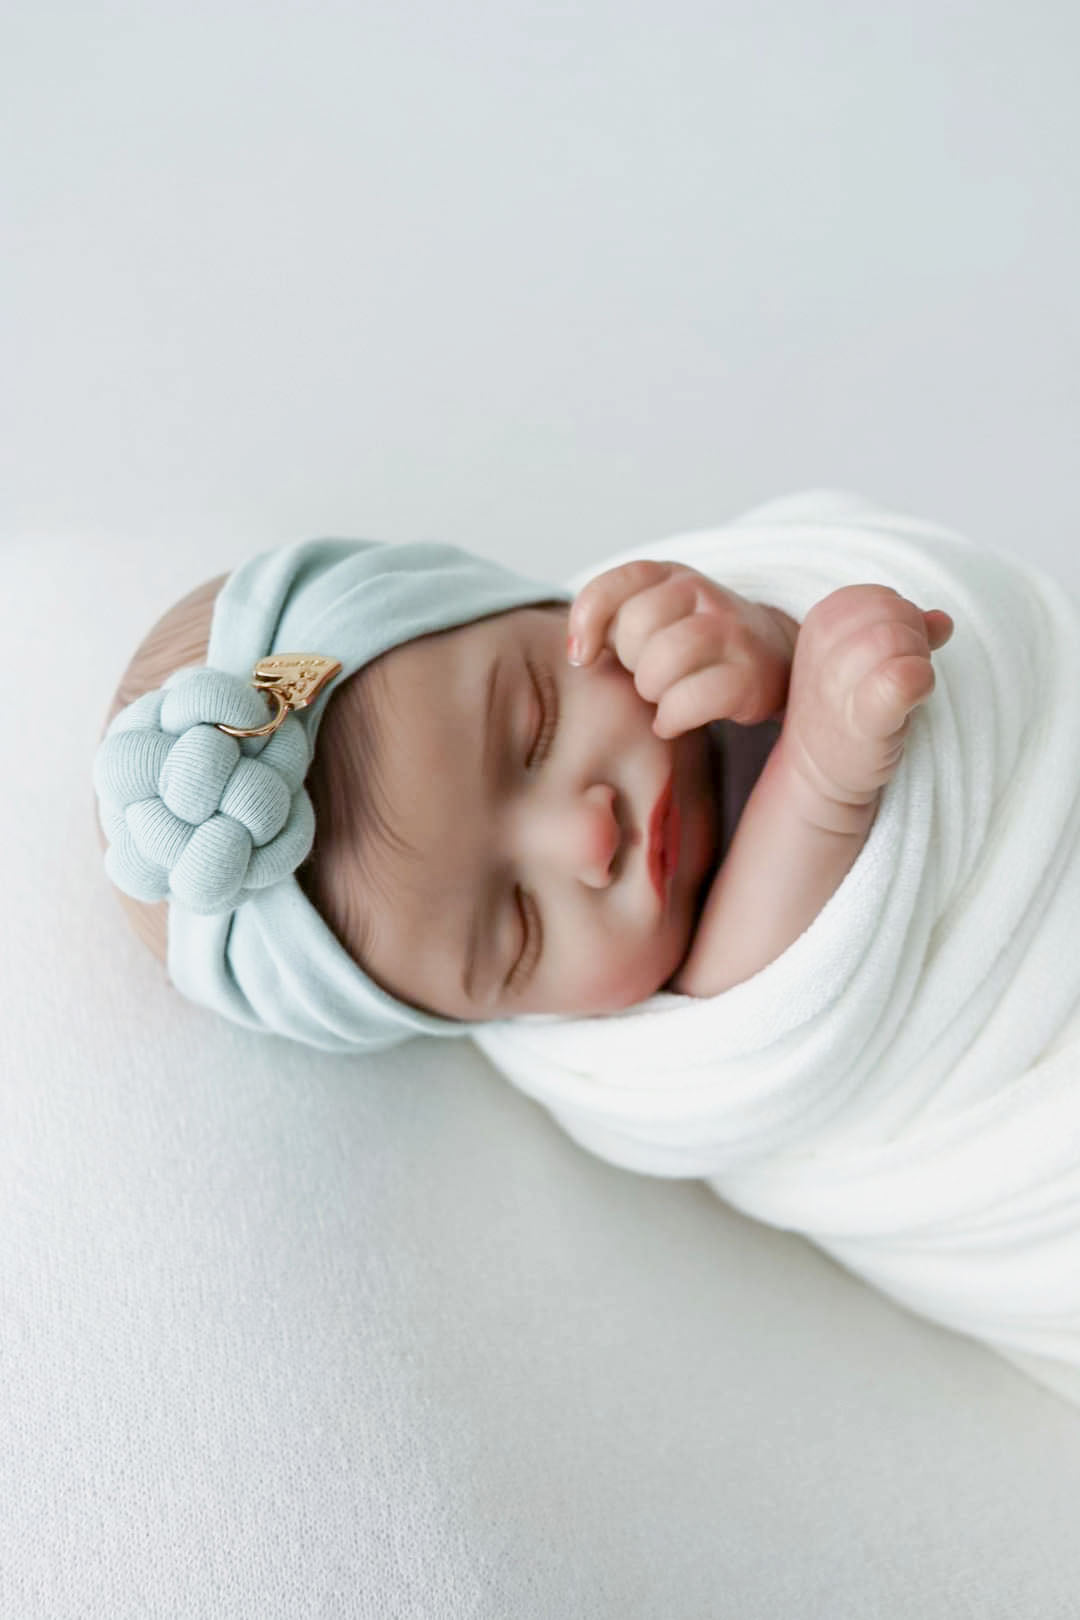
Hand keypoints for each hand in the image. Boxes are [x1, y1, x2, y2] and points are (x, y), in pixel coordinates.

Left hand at [566, 559, 797, 734]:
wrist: (773, 657)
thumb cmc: (695, 645)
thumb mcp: (655, 617)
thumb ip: (613, 621)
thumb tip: (579, 653)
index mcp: (671, 576)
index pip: (613, 585)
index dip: (587, 622)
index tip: (583, 656)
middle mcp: (702, 594)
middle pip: (635, 627)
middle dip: (630, 662)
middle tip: (649, 675)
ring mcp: (731, 631)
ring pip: (662, 661)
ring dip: (652, 691)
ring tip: (662, 698)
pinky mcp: (750, 675)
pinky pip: (690, 700)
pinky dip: (672, 718)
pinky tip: (674, 720)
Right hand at [781, 583, 954, 808]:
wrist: (819, 772)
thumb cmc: (847, 708)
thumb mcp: (863, 656)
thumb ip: (902, 628)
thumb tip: (942, 621)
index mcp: (823, 618)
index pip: (885, 597)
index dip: (904, 623)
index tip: (893, 658)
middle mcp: (822, 642)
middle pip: (897, 613)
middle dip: (914, 641)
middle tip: (901, 677)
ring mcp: (838, 680)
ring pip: (900, 639)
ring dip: (917, 663)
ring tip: (902, 694)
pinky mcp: (863, 717)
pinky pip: (901, 678)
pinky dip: (918, 681)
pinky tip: (916, 696)